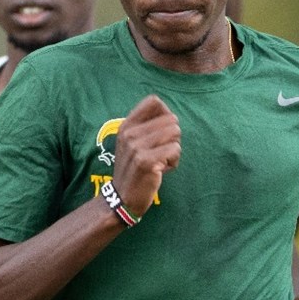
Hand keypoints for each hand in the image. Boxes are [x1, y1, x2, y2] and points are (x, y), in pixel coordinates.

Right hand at [112, 94, 180, 216]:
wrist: (122, 198)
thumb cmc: (134, 169)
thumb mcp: (132, 143)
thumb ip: (147, 126)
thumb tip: (172, 116)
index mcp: (126, 125)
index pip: (154, 101)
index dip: (165, 114)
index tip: (161, 132)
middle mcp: (129, 133)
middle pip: (171, 119)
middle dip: (173, 137)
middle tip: (161, 152)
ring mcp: (136, 147)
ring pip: (175, 133)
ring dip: (174, 150)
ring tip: (161, 161)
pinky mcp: (146, 161)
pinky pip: (175, 149)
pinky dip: (173, 162)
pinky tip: (161, 170)